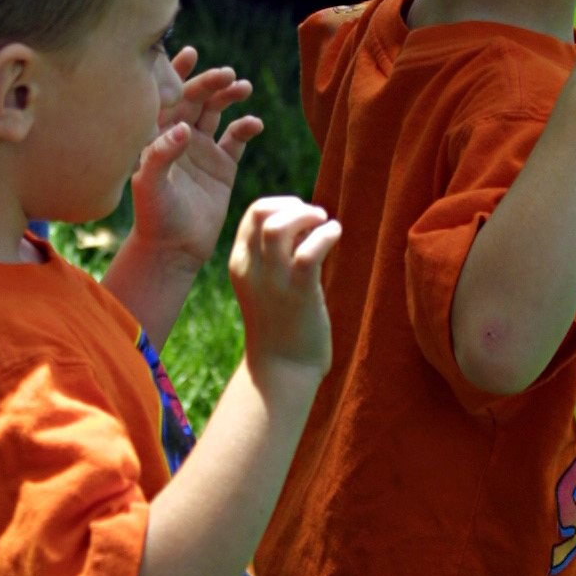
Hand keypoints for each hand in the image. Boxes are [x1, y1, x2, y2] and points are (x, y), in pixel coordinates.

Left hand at [130, 49, 263, 271]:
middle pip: (195, 98)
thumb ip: (160, 155)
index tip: (189, 53)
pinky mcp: (223, 166)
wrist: (174, 250)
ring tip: (242, 88)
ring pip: (217, 112)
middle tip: (226, 75)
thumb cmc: (154, 217)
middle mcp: (179, 137)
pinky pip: (237, 138)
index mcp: (156, 136)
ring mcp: (202, 150)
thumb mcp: (150, 186)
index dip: (175, 72)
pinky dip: (246, 127)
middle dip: (210, 82)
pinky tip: (254, 124)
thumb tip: (182, 128)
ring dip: (229, 96)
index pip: (165, 96)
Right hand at [229, 197, 341, 387]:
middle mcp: (252, 270)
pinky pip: (308, 252)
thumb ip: (277, 254)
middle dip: (293, 205)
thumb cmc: (281, 323)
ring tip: (324, 223)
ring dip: (307, 216)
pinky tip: (335, 234)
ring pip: (279, 228)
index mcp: (240, 264)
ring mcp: (273, 283)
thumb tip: (304, 221)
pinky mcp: (298, 294)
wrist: (282, 370)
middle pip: (262, 213)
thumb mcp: (266, 284)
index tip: (301, 216)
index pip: (252, 214)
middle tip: (315, 217)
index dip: (281, 205)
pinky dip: (325, 234)